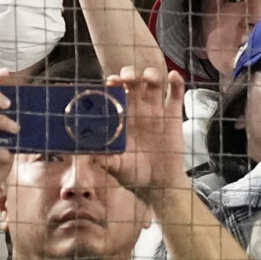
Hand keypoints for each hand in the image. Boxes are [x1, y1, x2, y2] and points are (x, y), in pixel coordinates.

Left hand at [103, 66, 189, 196]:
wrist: (158, 184)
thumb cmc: (133, 173)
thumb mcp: (114, 166)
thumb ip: (101, 158)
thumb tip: (84, 152)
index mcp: (121, 118)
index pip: (115, 93)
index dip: (113, 83)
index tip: (111, 82)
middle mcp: (138, 110)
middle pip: (133, 82)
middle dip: (130, 75)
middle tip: (128, 78)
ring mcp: (156, 111)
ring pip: (154, 83)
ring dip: (151, 75)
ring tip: (149, 78)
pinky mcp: (174, 116)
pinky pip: (176, 95)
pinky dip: (176, 83)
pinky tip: (173, 77)